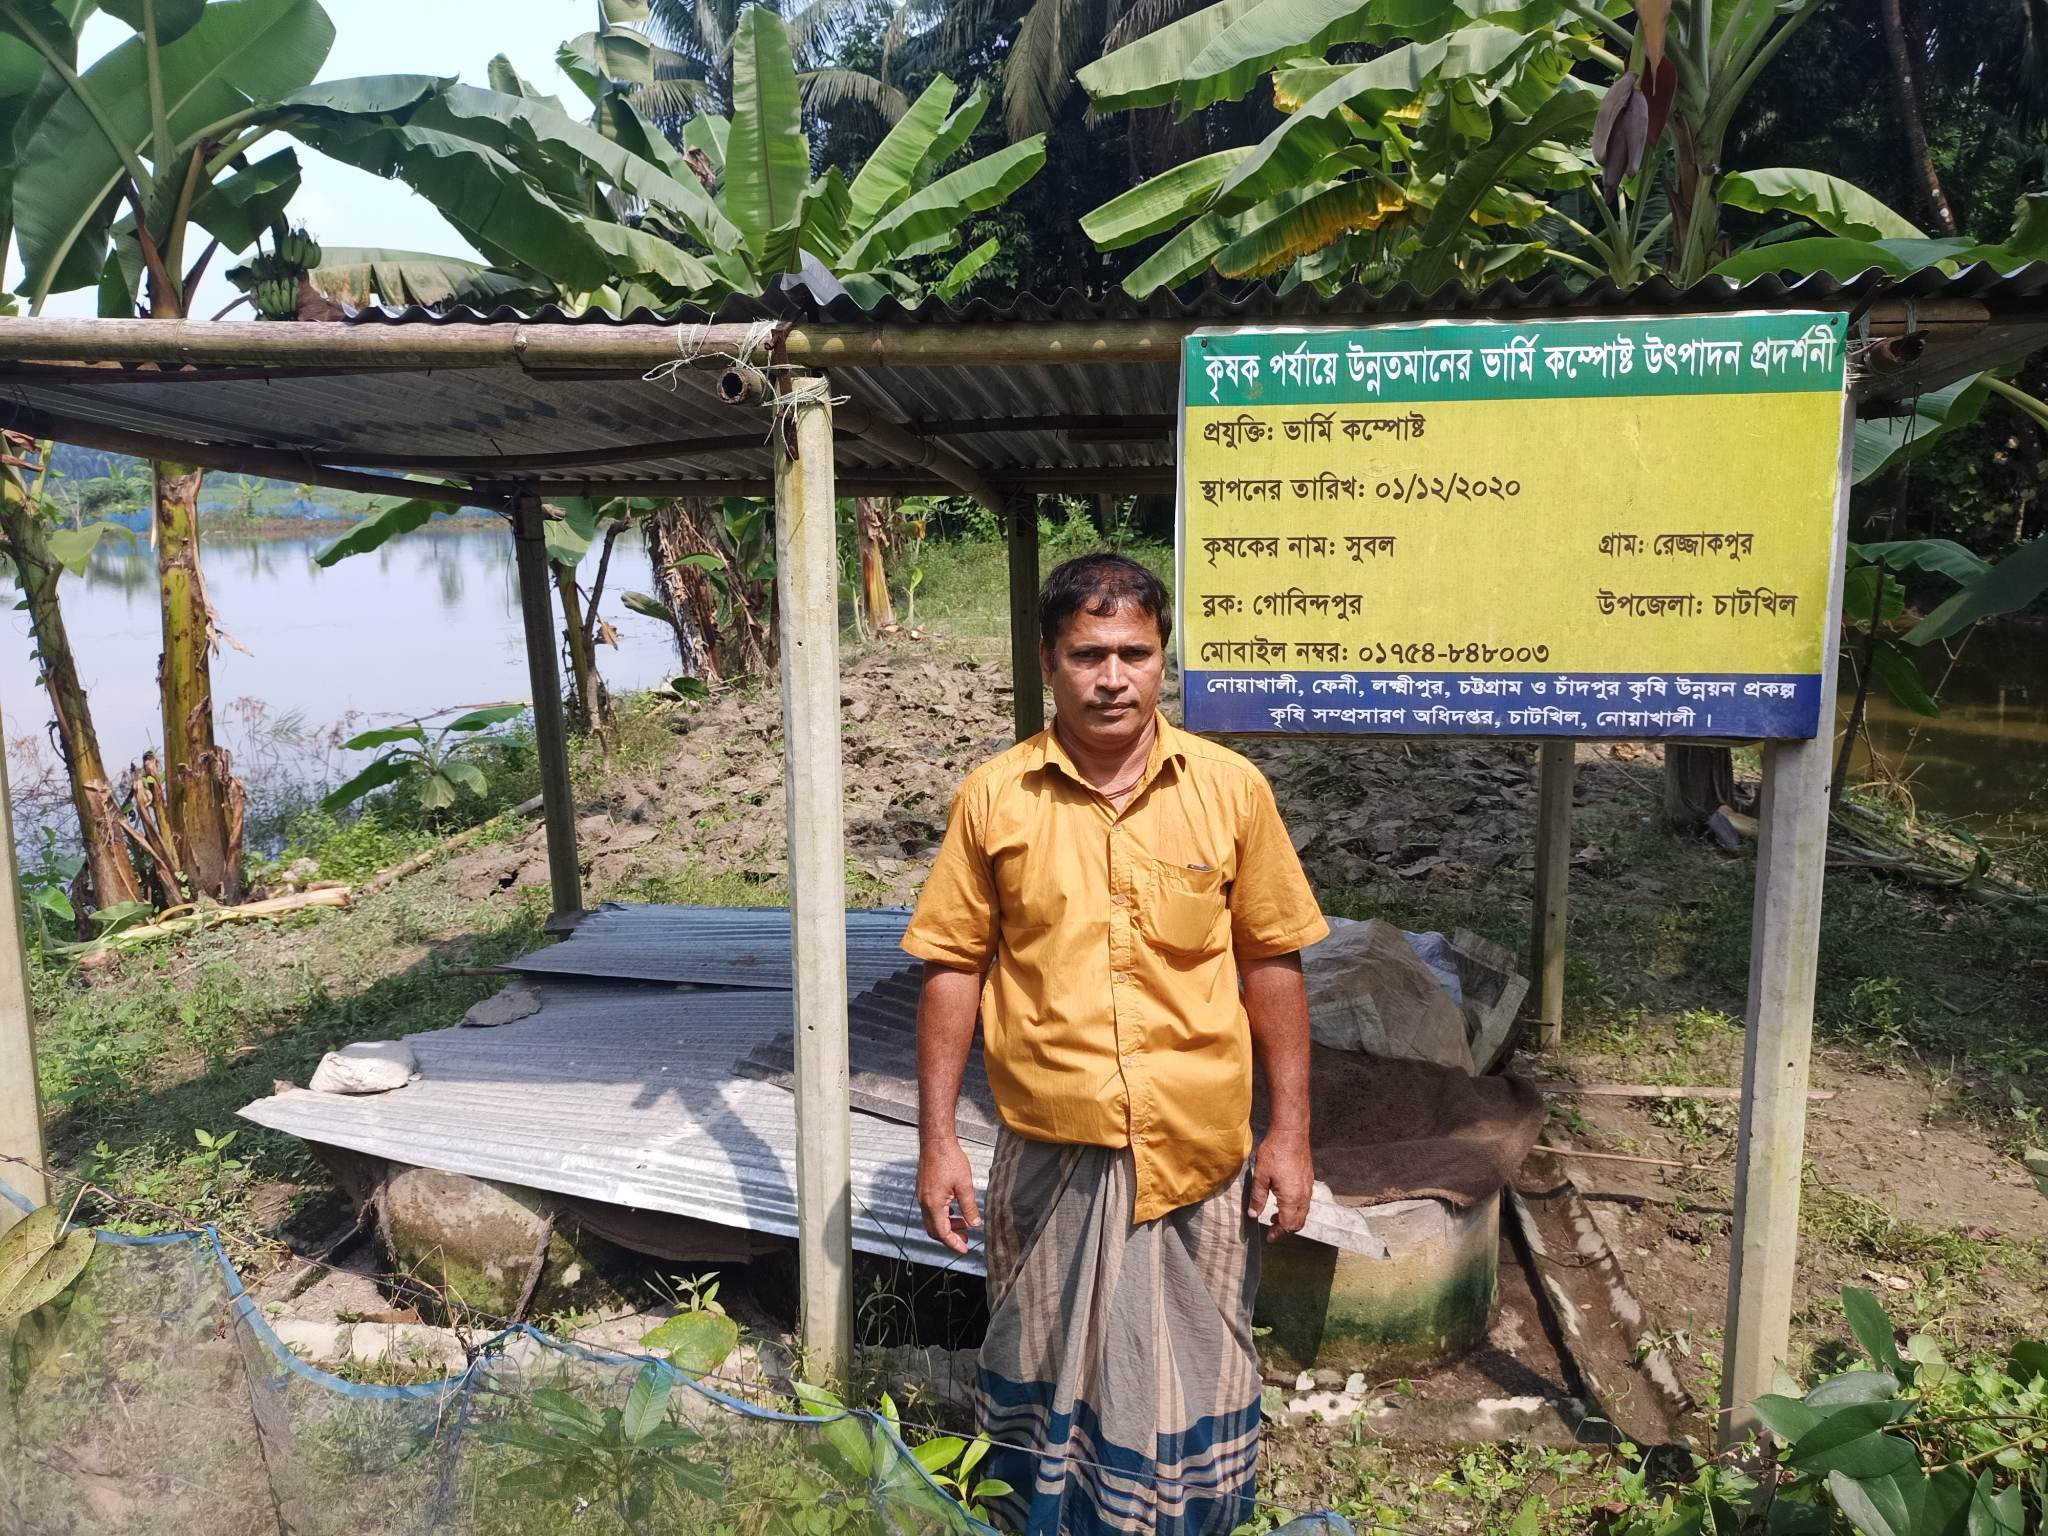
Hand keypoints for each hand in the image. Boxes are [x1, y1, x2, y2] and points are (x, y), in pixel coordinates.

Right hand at [917, 1135, 981, 1254]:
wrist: (936, 1141)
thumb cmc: (949, 1159)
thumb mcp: (964, 1185)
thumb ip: (969, 1206)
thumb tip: (974, 1223)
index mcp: (933, 1204)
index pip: (942, 1232)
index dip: (953, 1244)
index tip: (964, 1250)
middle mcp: (925, 1202)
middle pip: (934, 1230)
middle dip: (950, 1238)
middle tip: (965, 1241)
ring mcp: (922, 1196)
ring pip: (932, 1220)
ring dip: (947, 1226)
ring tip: (963, 1225)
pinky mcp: (924, 1189)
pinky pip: (931, 1210)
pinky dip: (943, 1215)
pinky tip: (954, 1211)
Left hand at [1248, 1129, 1311, 1242]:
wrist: (1291, 1134)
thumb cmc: (1275, 1153)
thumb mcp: (1261, 1176)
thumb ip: (1258, 1197)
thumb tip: (1254, 1214)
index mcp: (1291, 1198)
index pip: (1287, 1225)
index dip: (1277, 1233)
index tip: (1269, 1237)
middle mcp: (1303, 1196)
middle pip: (1298, 1222)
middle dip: (1285, 1229)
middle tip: (1271, 1227)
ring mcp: (1308, 1188)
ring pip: (1303, 1213)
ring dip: (1291, 1219)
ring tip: (1276, 1215)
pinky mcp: (1309, 1180)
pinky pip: (1305, 1202)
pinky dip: (1296, 1208)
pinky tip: (1284, 1200)